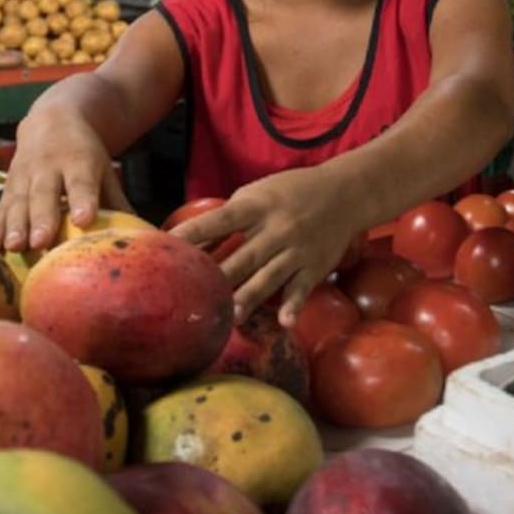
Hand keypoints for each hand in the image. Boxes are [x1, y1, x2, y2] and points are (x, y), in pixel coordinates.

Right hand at [0, 105, 131, 251]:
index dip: (82, 200)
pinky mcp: (8, 185)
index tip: (83, 220)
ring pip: (19, 201)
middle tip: (41, 242)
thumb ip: (117, 202)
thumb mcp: (104, 170)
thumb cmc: (85, 156)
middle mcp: (49, 166)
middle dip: (42, 218)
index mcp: (79, 161)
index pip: (81, 183)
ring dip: (15, 225)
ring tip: (15, 247)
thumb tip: (141, 238)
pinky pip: (1, 207)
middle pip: (45, 194)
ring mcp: (25, 175)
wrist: (51, 121)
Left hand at [169, 167, 359, 327]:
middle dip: (218, 277)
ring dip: (249, 297)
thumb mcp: (258, 193)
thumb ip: (229, 216)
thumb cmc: (291, 192)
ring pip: (269, 277)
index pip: (220, 221)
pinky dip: (294, 305)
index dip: (194, 234)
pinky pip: (302, 288)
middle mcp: (276, 229)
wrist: (345, 192)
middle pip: (242, 256)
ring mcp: (297, 250)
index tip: (168, 246)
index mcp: (256, 207)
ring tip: (229, 317)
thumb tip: (193, 240)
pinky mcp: (314, 266)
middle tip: (191, 297)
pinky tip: (284, 322)